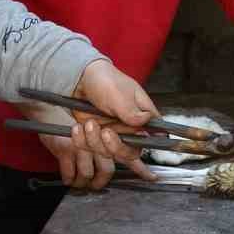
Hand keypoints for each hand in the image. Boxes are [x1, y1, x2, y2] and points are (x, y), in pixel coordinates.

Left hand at [30, 62, 160, 187]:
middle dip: (115, 146)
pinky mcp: (95, 139)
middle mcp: (129, 129)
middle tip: (106, 132)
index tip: (136, 144)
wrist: (80, 80)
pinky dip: (82, 141)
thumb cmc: (105, 81)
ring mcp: (112, 135)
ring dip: (95, 141)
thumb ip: (132, 111)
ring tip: (88, 123)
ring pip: (108, 153)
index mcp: (142, 116)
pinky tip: (79, 128)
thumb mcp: (120, 94)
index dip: (146, 145)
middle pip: (130, 152)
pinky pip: (90, 149)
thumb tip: (147, 121)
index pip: (154, 137)